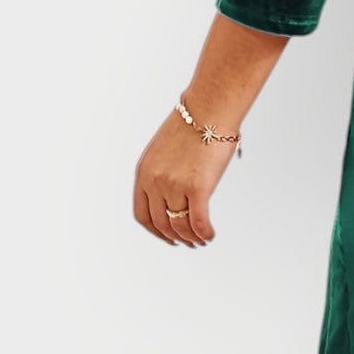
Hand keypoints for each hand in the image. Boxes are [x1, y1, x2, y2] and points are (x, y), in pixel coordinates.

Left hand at [134, 109, 233, 246]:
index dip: (155, 231)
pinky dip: (205, 233)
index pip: (142, 214)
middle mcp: (155, 182)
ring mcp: (174, 185)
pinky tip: (210, 235)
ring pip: (180, 226)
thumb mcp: (164, 150)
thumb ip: (164, 172)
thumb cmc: (194, 125)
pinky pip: (198, 221)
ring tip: (201, 240)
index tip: (167, 237)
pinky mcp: (197, 187)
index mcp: (143, 173)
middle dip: (175, 238)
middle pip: (161, 224)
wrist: (209, 110)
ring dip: (191, 238)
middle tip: (189, 243)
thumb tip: (177, 193)